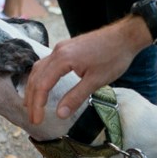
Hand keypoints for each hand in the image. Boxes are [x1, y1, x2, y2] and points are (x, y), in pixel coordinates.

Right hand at [23, 22, 139, 124]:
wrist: (125, 36)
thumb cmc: (113, 57)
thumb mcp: (96, 81)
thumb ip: (75, 97)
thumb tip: (60, 114)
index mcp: (62, 59)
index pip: (42, 85)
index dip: (38, 104)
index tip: (37, 120)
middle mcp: (57, 51)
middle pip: (36, 77)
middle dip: (32, 99)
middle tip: (32, 118)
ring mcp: (60, 48)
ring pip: (39, 69)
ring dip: (33, 87)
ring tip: (31, 104)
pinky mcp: (66, 48)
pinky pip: (46, 63)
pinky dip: (40, 77)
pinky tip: (42, 85)